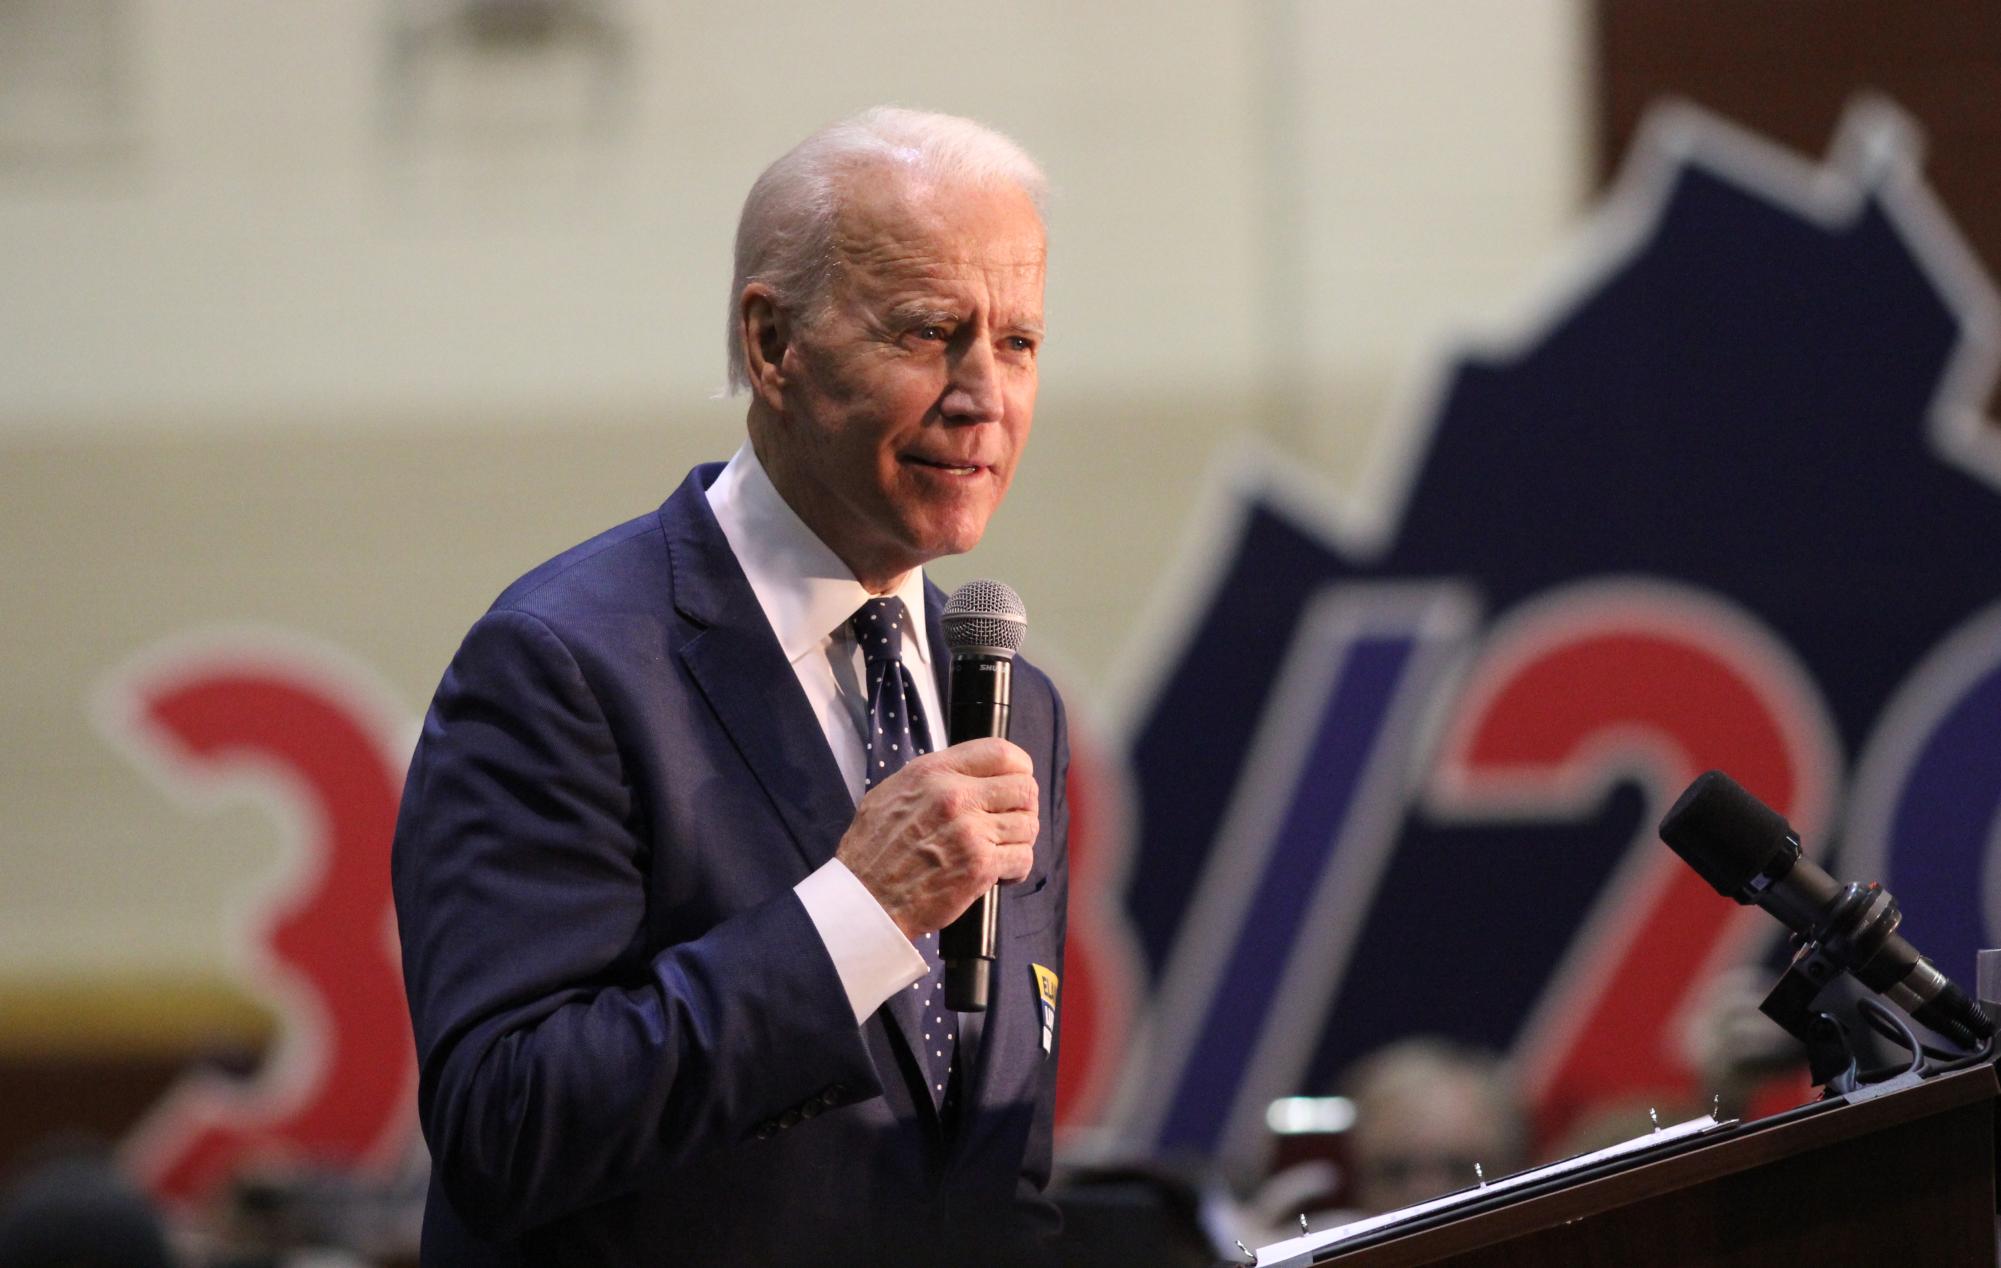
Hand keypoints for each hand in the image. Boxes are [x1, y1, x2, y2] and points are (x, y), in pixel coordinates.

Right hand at [835, 737, 1037, 940]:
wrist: (866, 900)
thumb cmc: (874, 852)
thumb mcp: (892, 793)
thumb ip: (935, 778)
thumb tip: (970, 772)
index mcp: (933, 772)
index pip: (1000, 752)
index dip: (1019, 768)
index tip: (1015, 783)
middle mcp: (954, 796)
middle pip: (1025, 788)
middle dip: (1024, 807)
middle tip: (1009, 822)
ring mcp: (969, 831)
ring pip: (1028, 825)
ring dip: (1019, 840)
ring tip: (1000, 850)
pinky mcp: (979, 866)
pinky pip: (1023, 859)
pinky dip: (1017, 869)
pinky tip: (999, 873)